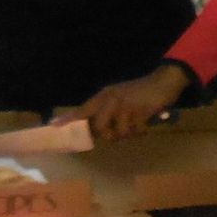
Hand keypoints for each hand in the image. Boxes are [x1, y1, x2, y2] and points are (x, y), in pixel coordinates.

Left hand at [62, 63, 190, 142]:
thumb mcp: (120, 97)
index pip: (82, 110)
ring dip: (130, 132)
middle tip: (120, 132)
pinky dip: (142, 130)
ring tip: (137, 124)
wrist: (164, 81)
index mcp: (104, 96)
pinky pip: (136, 130)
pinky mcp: (139, 110)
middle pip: (101, 128)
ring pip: (120, 132)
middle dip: (110, 135)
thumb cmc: (141, 92)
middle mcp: (111, 100)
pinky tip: (146, 122)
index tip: (53, 127)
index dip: (68, 120)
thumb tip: (98, 131)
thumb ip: (108, 111)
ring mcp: (125, 105)